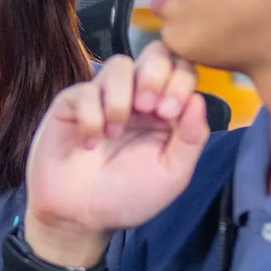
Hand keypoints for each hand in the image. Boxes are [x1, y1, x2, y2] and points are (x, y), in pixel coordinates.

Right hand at [24, 41, 209, 266]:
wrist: (80, 218)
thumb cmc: (128, 196)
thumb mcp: (172, 174)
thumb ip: (190, 138)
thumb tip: (199, 99)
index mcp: (165, 111)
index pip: (182, 71)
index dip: (180, 82)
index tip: (169, 114)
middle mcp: (136, 97)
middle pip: (154, 53)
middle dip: (155, 74)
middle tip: (149, 108)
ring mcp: (103, 97)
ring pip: (119, 64)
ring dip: (121, 96)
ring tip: (115, 130)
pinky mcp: (71, 104)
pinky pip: (84, 91)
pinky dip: (90, 117)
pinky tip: (90, 142)